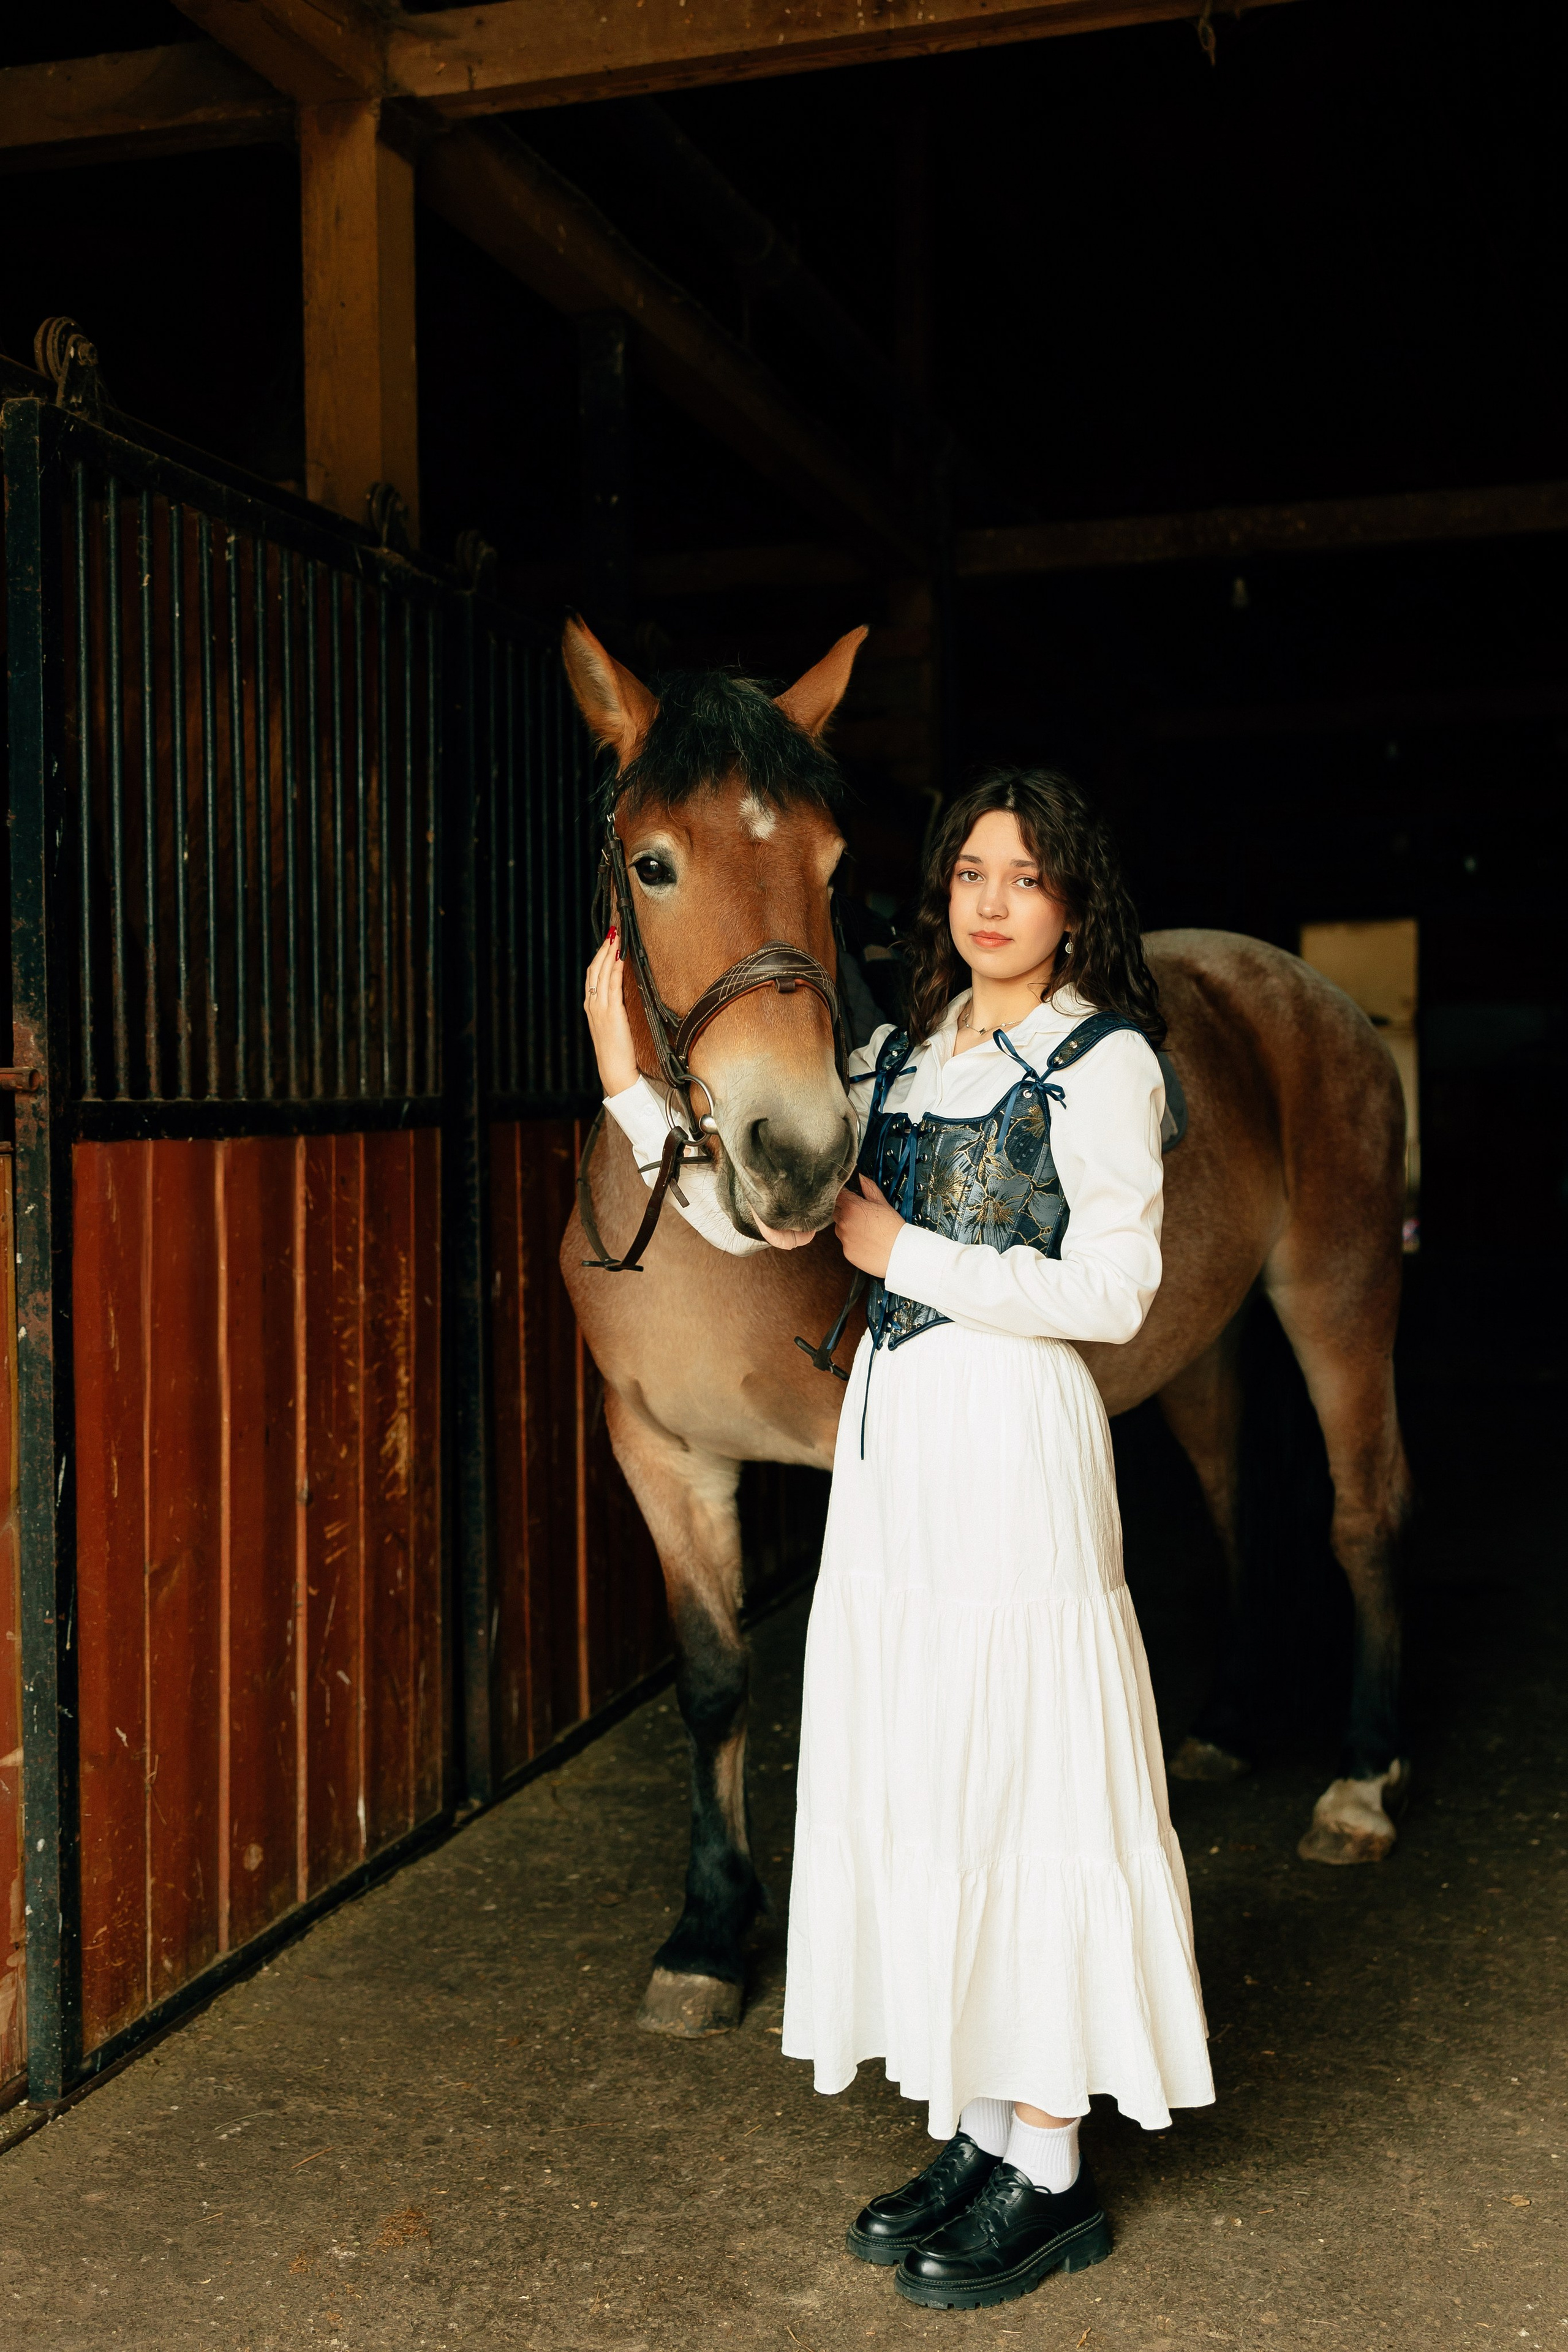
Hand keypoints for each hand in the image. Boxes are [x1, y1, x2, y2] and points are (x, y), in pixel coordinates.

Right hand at [583, 931, 638, 1095]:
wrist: (614, 1068)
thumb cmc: (615, 1049)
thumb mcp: (611, 1023)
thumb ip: (612, 1005)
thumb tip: (621, 988)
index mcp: (591, 1006)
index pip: (593, 974)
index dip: (599, 955)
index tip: (608, 940)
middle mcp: (593, 1004)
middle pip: (595, 969)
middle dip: (604, 948)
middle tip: (613, 931)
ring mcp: (600, 1008)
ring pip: (602, 974)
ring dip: (610, 953)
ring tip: (617, 938)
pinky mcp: (612, 1014)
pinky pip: (612, 987)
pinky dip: (615, 970)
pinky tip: (620, 959)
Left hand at [833, 1174, 903, 1277]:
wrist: (899, 1253)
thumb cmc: (893, 1228)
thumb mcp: (882, 1203)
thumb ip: (868, 1187)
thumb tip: (859, 1177)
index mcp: (852, 1207)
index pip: (838, 1195)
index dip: (844, 1195)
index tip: (850, 1197)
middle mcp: (844, 1222)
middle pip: (836, 1211)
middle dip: (845, 1211)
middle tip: (862, 1216)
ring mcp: (844, 1238)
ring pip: (839, 1227)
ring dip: (847, 1226)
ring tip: (866, 1230)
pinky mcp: (846, 1251)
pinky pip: (845, 1242)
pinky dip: (852, 1241)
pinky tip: (866, 1241)